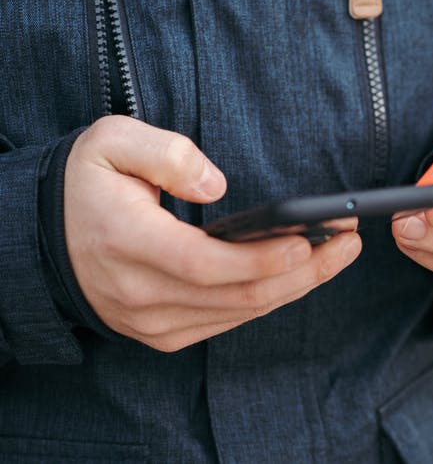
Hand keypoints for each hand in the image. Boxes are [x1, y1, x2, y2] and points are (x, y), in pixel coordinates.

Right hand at [64, 116, 361, 351]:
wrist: (41, 237)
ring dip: (297, 286)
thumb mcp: (110, 142)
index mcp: (126, 242)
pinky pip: (228, 322)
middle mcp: (139, 293)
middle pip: (237, 296)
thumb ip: (164, 152)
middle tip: (349, 240)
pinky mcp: (162, 333)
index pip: (205, 264)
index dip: (263, 259)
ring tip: (340, 251)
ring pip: (240, 314)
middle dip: (304, 270)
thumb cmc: (85, 183)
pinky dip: (270, 299)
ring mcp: (151, 321)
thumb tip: (214, 184)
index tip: (311, 238)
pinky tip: (303, 273)